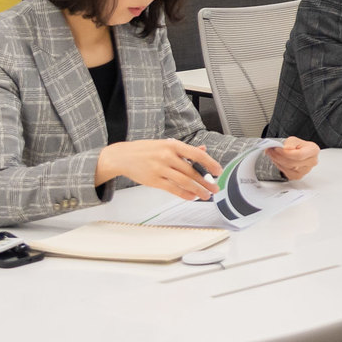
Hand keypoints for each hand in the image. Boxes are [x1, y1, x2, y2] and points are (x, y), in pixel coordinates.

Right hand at [96, 140, 220, 200]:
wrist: (122, 156)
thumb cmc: (145, 150)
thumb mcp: (165, 144)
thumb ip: (185, 149)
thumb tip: (203, 150)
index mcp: (172, 145)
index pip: (196, 155)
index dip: (210, 164)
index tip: (218, 171)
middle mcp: (167, 156)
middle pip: (192, 171)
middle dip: (206, 181)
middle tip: (215, 188)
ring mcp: (160, 169)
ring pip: (184, 182)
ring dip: (198, 190)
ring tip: (206, 195)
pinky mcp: (154, 180)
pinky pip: (173, 189)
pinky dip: (184, 194)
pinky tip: (192, 197)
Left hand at [264, 137, 319, 180]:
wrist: (298, 152)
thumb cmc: (298, 146)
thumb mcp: (294, 140)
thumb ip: (290, 143)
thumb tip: (284, 149)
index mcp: (313, 150)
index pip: (299, 155)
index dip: (286, 153)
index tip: (276, 149)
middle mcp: (312, 162)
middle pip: (292, 162)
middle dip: (278, 156)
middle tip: (270, 151)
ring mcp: (306, 170)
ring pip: (288, 168)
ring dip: (277, 161)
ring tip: (272, 154)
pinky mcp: (299, 176)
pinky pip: (287, 173)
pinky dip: (280, 166)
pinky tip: (278, 161)